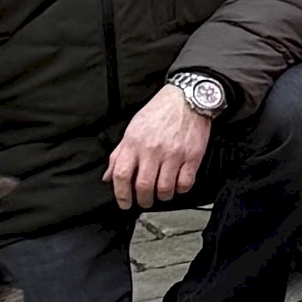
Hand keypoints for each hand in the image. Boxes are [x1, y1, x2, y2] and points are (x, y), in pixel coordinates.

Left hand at [109, 82, 213, 206]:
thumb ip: (119, 154)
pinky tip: (178, 185)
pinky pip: (185, 183)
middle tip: (145, 201)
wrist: (187, 98)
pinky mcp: (192, 156)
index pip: (121, 175)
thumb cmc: (159, 112)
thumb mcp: (133, 129)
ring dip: (162, 196)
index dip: (121, 194)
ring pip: (165, 188)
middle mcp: (152, 149)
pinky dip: (180, 189)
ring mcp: (173, 154)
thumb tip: (108, 176)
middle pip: (143, 186)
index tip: (124, 202)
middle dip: (143, 200)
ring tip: (162, 193)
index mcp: (134, 142)